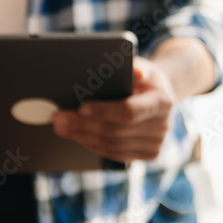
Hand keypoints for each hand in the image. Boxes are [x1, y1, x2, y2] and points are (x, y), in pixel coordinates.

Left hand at [53, 57, 176, 161]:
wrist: (161, 97)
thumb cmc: (145, 80)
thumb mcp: (143, 67)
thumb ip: (136, 68)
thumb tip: (135, 71)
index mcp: (162, 102)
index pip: (129, 112)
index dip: (104, 112)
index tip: (80, 109)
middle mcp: (163, 126)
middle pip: (116, 132)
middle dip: (83, 126)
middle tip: (59, 119)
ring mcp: (157, 144)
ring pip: (113, 146)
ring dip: (84, 137)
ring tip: (62, 127)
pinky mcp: (150, 155)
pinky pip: (116, 154)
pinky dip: (94, 145)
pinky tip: (79, 136)